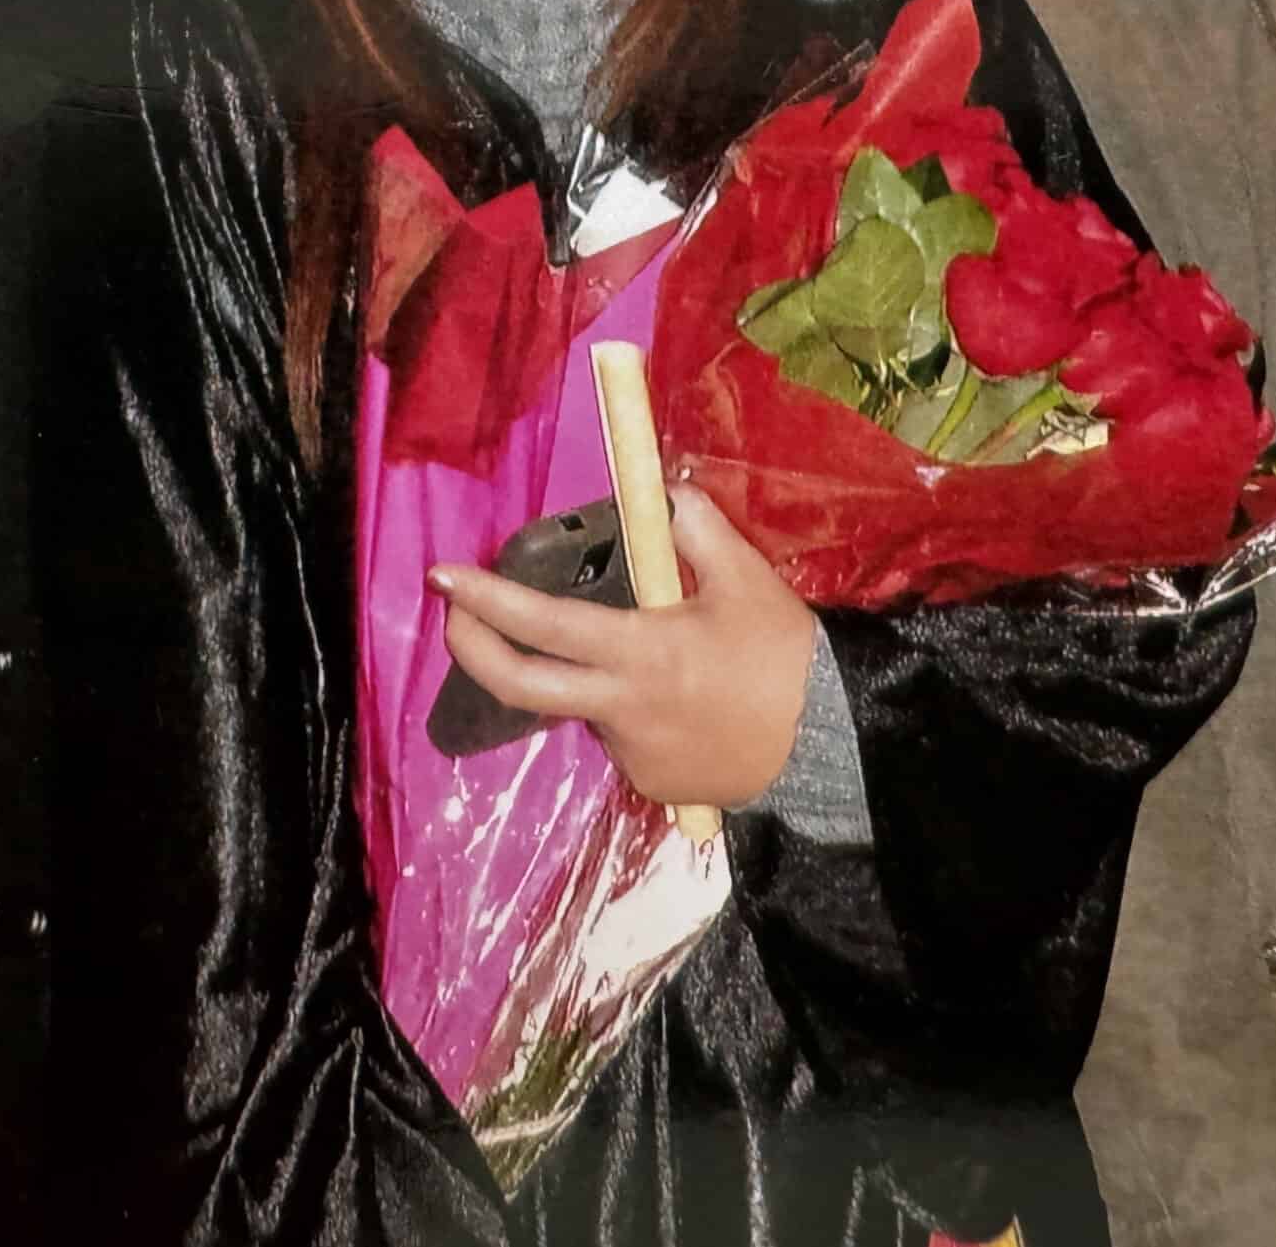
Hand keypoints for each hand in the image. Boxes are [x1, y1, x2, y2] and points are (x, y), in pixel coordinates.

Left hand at [432, 486, 817, 809]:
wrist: (833, 744)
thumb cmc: (787, 656)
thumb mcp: (747, 579)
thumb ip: (696, 529)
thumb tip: (664, 490)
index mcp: (640, 650)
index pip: (541, 625)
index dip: (483, 600)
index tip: (443, 576)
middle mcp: (620, 707)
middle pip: (519, 686)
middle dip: (472, 648)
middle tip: (453, 618)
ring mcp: (630, 753)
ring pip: (585, 706)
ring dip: (593, 677)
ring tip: (668, 663)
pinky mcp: (649, 784)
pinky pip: (621, 738)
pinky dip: (631, 711)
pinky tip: (685, 703)